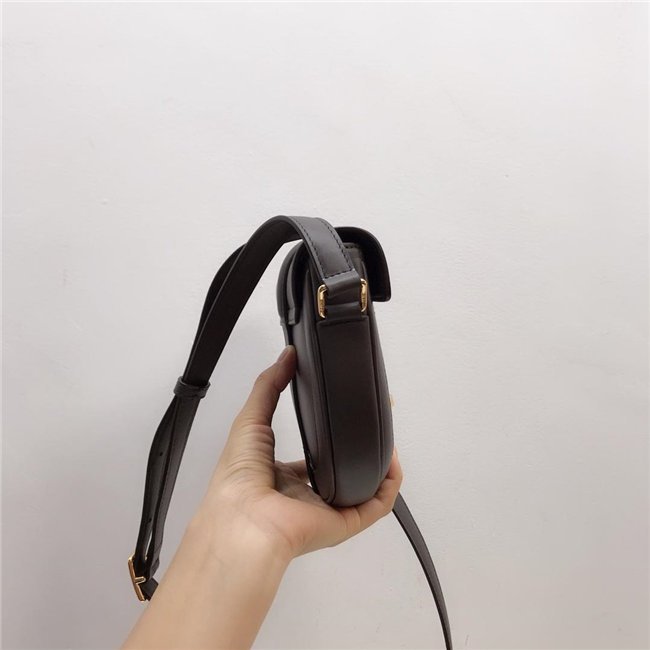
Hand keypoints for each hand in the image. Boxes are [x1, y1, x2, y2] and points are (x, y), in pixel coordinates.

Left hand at [192, 344, 402, 561]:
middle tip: (375, 420)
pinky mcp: (345, 522)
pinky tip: (392, 461)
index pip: (313, 454)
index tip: (346, 410)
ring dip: (379, 461)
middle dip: (360, 444)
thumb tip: (287, 355)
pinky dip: (390, 484)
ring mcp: (327, 508)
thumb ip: (268, 386)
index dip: (332, 432)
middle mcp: (306, 493)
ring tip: (387, 436)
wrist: (244, 519)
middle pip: (343, 467)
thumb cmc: (238, 477)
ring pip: (363, 485)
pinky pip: (377, 504)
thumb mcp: (250, 419)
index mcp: (283, 476)